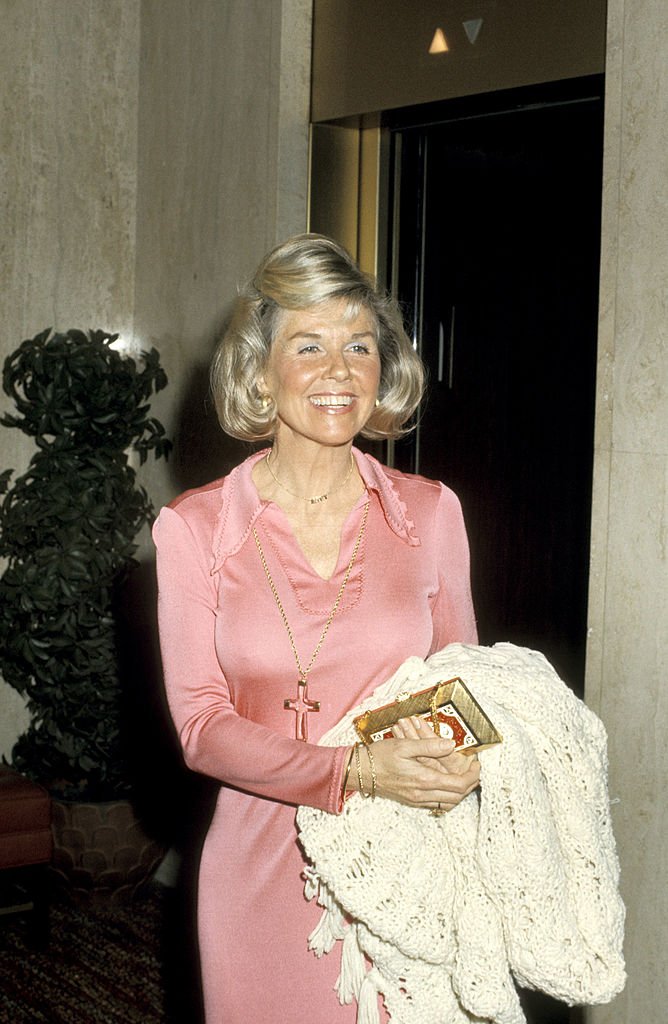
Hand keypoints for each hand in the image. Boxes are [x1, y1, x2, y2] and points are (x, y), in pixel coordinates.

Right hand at [346, 719, 479, 811]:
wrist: (358, 772)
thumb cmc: (378, 756)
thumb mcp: (404, 745)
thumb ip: (429, 745)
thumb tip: (451, 745)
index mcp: (424, 779)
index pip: (459, 784)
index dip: (473, 776)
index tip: (477, 764)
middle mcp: (422, 794)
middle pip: (457, 797)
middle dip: (470, 785)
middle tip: (474, 771)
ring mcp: (416, 800)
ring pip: (447, 803)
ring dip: (459, 792)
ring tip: (462, 777)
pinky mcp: (410, 801)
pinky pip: (436, 804)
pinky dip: (446, 796)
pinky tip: (444, 784)